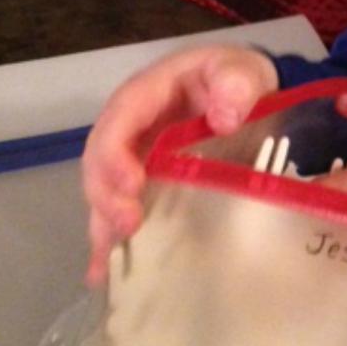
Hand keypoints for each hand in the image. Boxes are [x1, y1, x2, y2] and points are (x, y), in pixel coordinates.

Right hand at [82, 45, 277, 283]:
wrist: (245, 92)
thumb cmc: (236, 78)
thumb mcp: (239, 70)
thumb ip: (235, 83)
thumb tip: (225, 117)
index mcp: (147, 95)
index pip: (119, 120)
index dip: (116, 154)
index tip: (132, 185)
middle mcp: (131, 129)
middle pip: (101, 161)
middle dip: (107, 196)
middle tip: (129, 225)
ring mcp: (134, 157)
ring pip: (104, 192)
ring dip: (104, 224)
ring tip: (109, 261)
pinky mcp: (144, 183)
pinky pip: (119, 210)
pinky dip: (109, 242)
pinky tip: (102, 275)